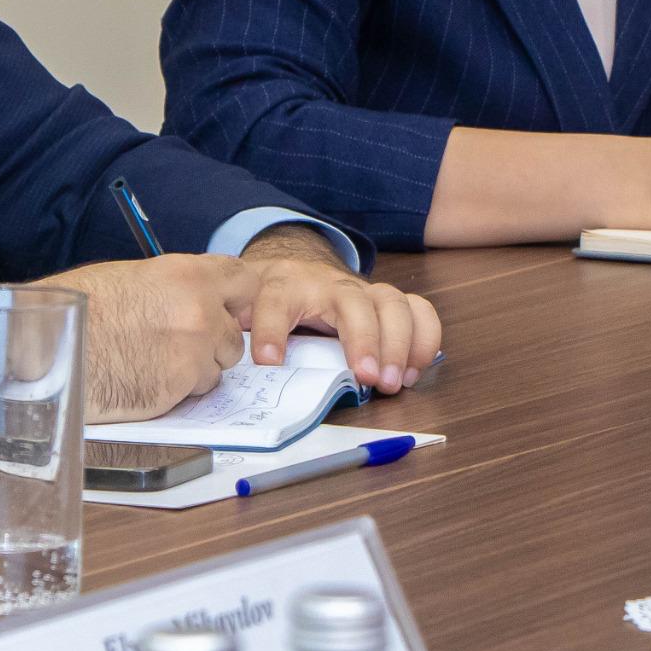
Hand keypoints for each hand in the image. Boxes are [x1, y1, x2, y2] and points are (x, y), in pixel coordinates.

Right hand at [38, 254, 259, 420]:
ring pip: (217, 368)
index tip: (230, 310)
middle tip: (178, 345)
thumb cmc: (78, 308)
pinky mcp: (178, 389)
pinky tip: (144, 378)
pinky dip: (176, 390)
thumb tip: (191, 296)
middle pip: (234, 336)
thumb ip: (173, 287)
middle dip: (213, 343)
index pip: (242, 281)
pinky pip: (194, 393)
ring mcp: (192, 353)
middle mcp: (199, 312)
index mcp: (186, 275)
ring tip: (152, 362)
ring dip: (195, 370)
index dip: (237, 300)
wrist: (49, 346)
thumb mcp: (131, 277)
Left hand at [240, 226, 441, 396]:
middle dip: (363, 339)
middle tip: (367, 378)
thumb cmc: (267, 299)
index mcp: (283, 284)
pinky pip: (418, 310)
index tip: (269, 361)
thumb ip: (239, 334)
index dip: (270, 328)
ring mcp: (361, 290)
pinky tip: (415, 370)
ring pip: (391, 302)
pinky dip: (424, 339)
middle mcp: (328, 283)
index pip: (275, 300)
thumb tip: (226, 372)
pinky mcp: (386, 302)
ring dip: (398, 344)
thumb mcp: (244, 312)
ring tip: (394, 382)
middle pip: (350, 300)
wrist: (292, 267)